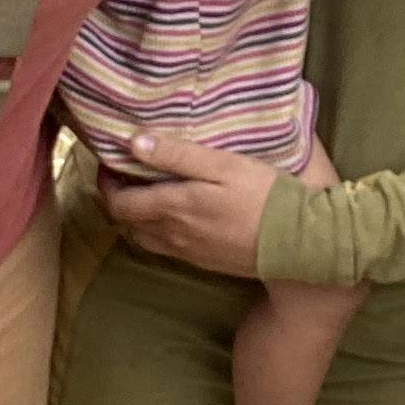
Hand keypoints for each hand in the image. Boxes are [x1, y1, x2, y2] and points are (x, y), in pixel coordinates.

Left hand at [98, 132, 286, 278]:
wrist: (297, 243)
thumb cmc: (263, 196)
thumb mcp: (222, 165)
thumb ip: (177, 154)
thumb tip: (134, 143)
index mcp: (173, 208)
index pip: (119, 204)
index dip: (107, 186)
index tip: (111, 165)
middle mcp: (173, 235)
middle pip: (128, 223)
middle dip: (120, 200)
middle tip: (126, 176)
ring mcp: (189, 252)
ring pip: (145, 239)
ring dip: (138, 218)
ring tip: (148, 195)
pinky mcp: (205, 262)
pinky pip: (167, 249)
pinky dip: (158, 232)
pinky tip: (176, 217)